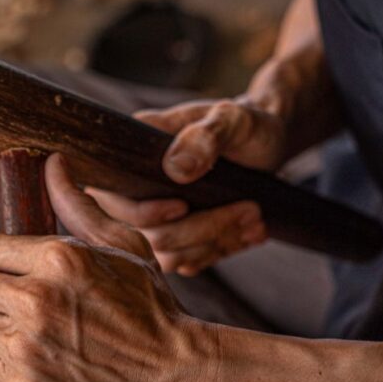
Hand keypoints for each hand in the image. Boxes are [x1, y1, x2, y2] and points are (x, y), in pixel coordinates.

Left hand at [0, 154, 215, 381]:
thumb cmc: (154, 312)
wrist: (177, 378)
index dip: (3, 259)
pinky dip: (12, 370)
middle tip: (18, 302)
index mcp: (57, 260)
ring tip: (41, 337)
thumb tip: (52, 165)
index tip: (17, 271)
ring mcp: (27, 350)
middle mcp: (35, 302)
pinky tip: (46, 366)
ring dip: (1, 331)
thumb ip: (80, 207)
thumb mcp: (126, 248)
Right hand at [87, 97, 282, 275]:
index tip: (184, 205)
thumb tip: (175, 168)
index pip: (113, 199)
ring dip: (213, 244)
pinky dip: (220, 251)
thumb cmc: (248, 125)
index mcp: (135, 154)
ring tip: (254, 222)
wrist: (268, 143)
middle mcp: (138, 189)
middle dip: (200, 229)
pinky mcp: (180, 237)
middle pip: (147, 234)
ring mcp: (157, 218)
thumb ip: (205, 137)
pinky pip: (187, 261)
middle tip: (250, 210)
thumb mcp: (233, 120)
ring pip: (168, 254)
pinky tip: (250, 233)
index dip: (144, 212)